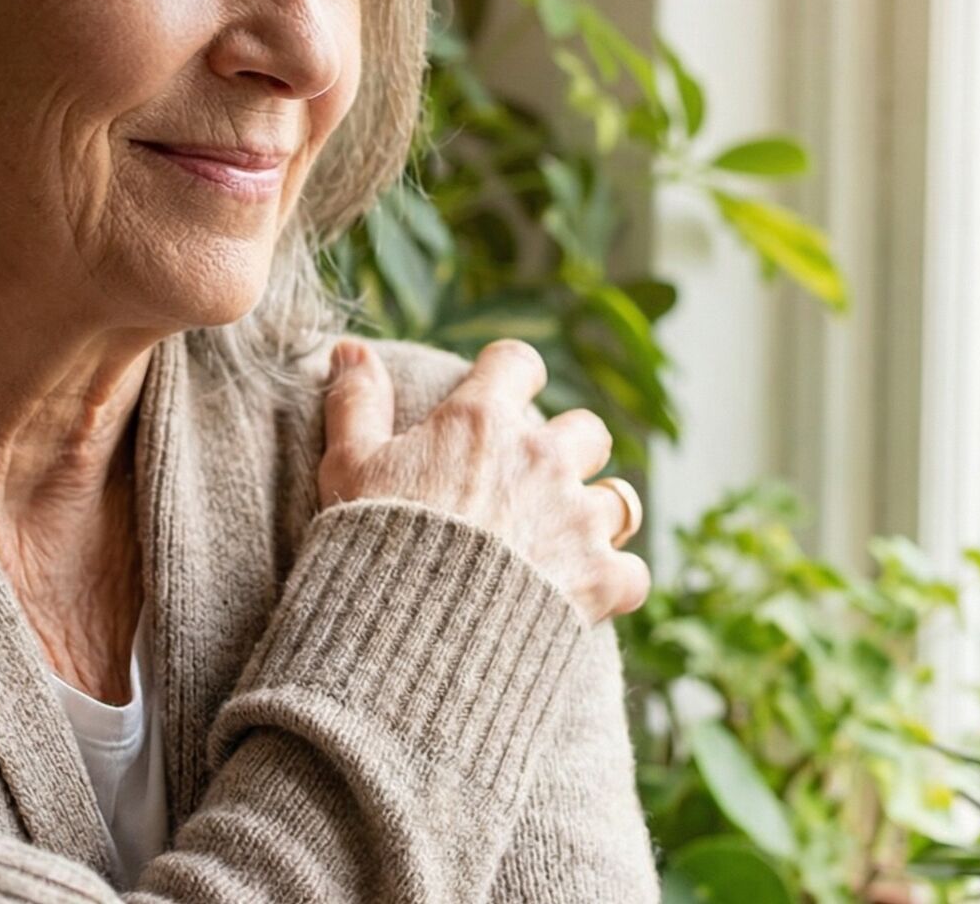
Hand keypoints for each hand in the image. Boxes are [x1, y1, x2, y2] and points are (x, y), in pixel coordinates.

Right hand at [319, 337, 649, 621]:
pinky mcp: (601, 579)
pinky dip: (612, 582)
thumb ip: (357, 401)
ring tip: (564, 540)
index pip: (518, 364)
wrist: (407, 633)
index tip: (503, 397)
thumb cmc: (371, 544)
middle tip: (534, 482)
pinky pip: (632, 570)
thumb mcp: (347, 466)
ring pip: (619, 499)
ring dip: (594, 516)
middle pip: (587, 431)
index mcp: (481, 422)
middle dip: (568, 451)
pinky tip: (584, 595)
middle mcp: (541, 460)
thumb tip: (350, 347)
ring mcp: (577, 519)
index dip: (512, 377)